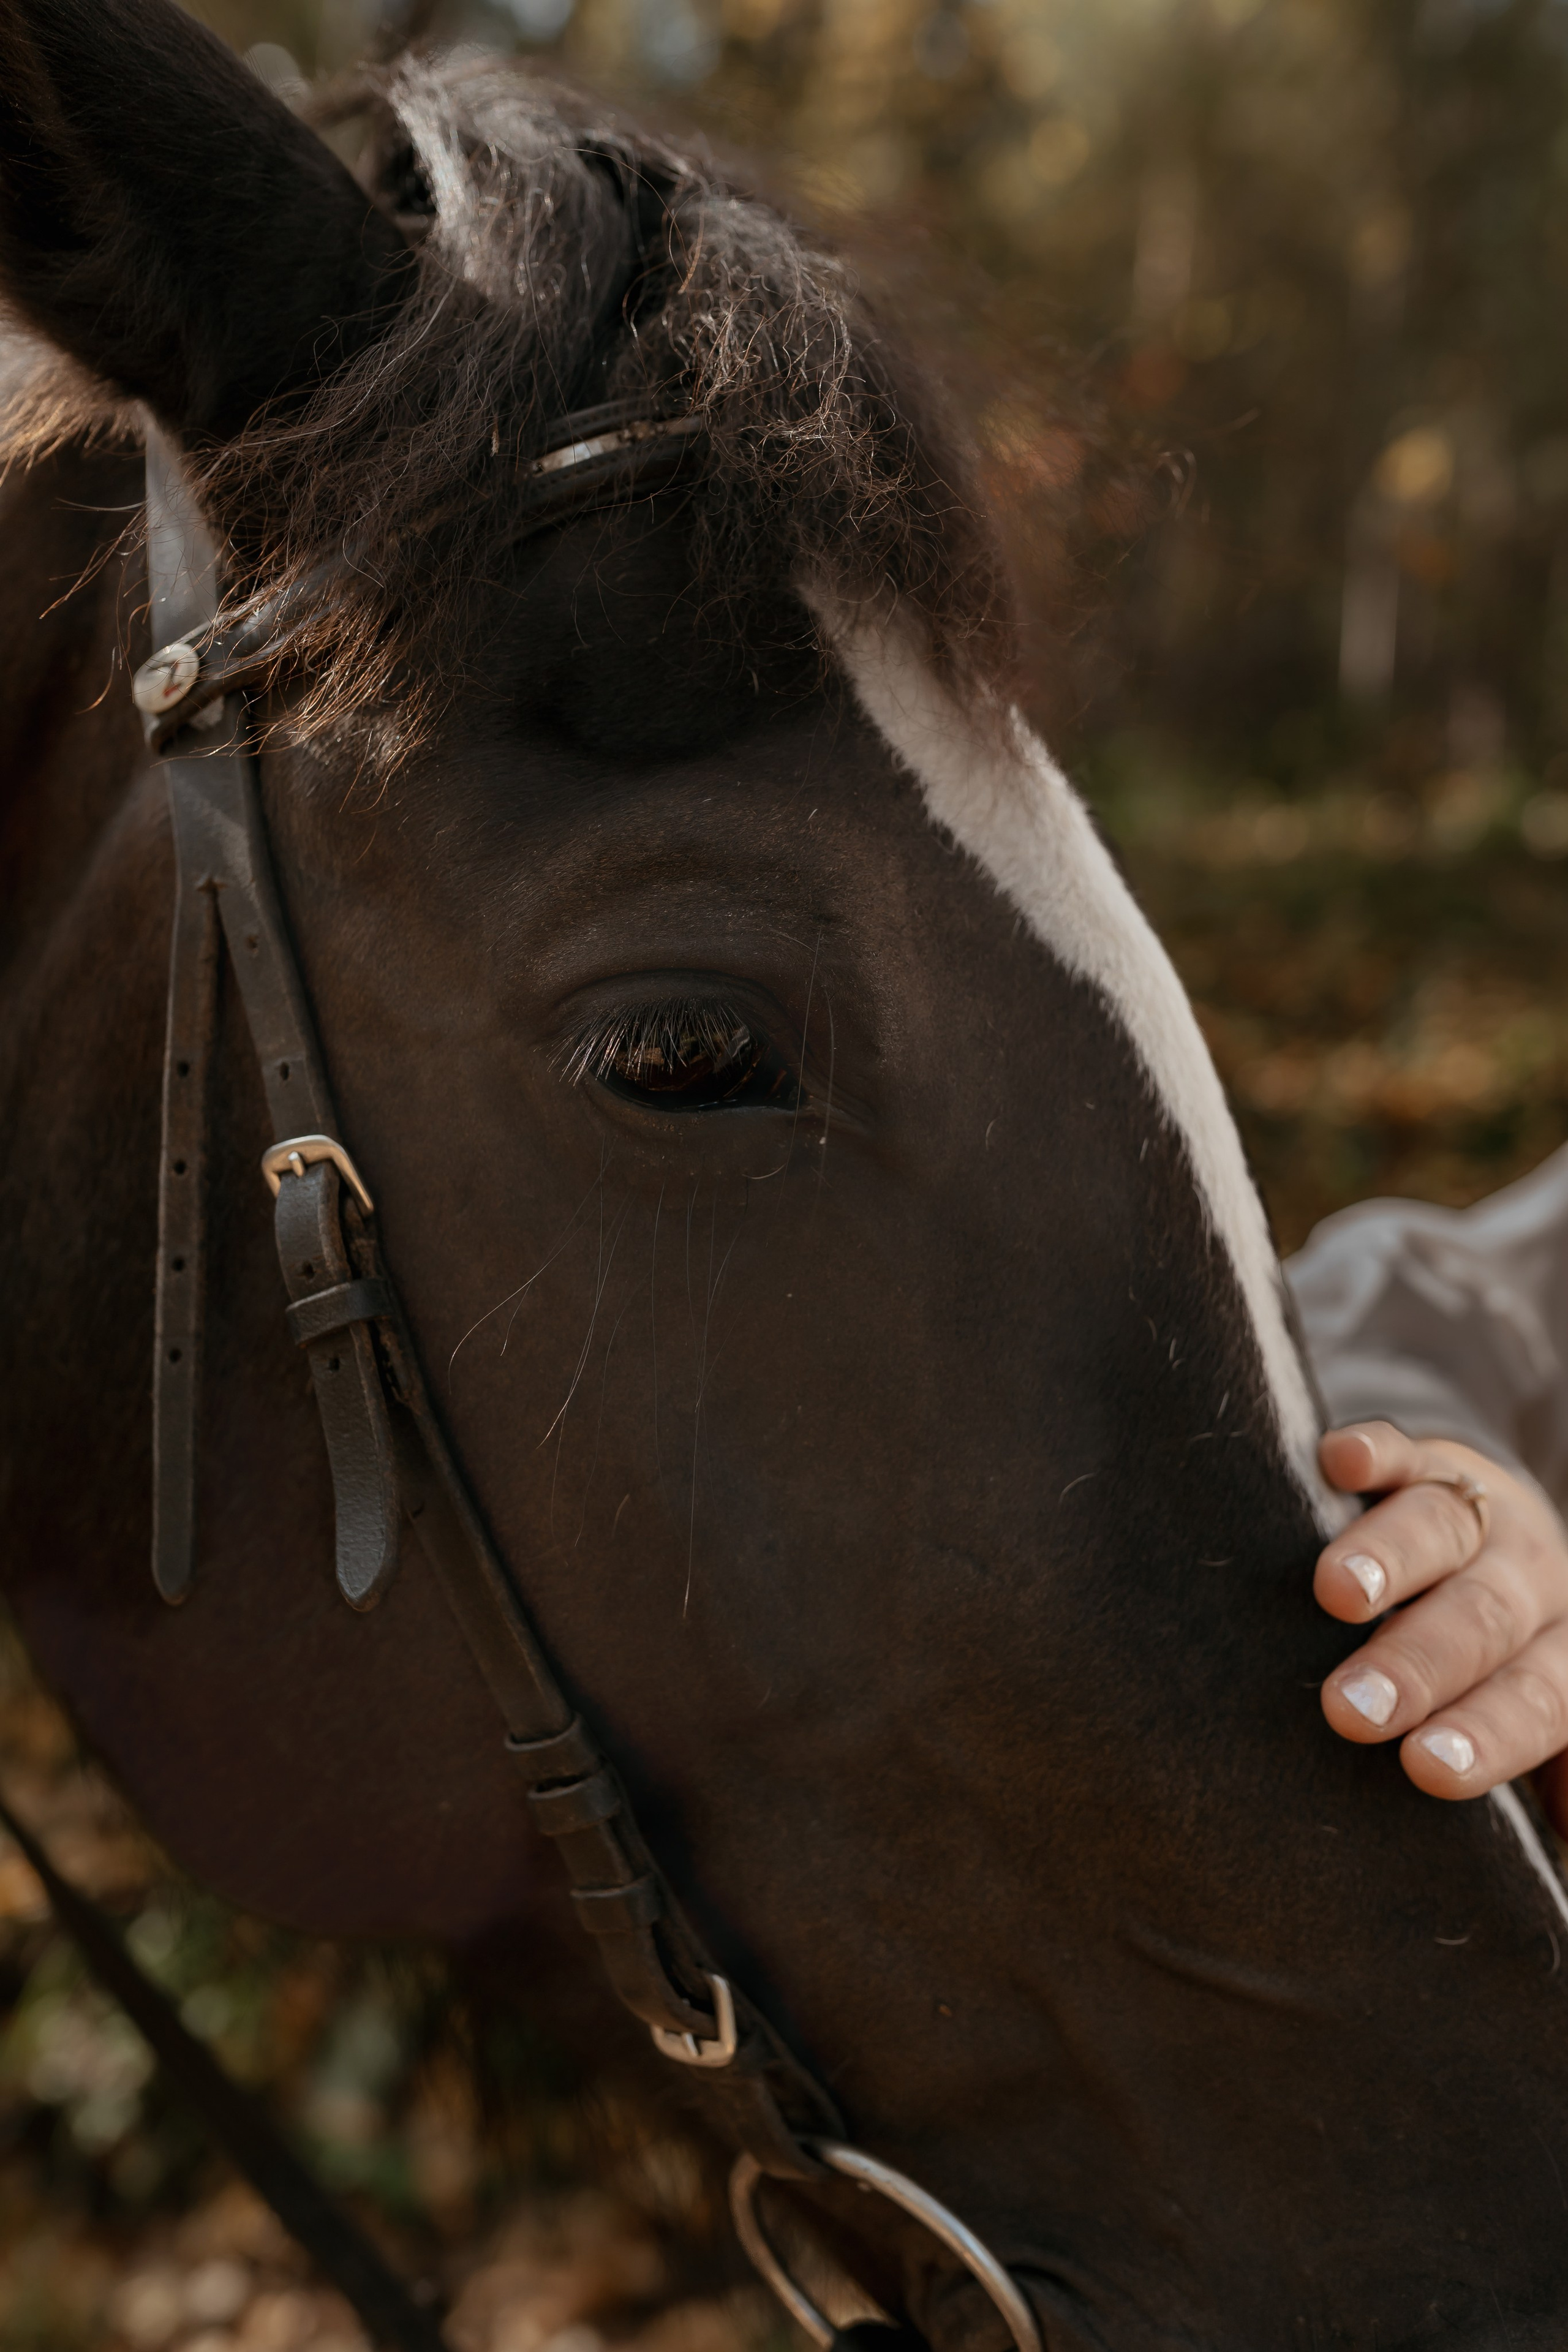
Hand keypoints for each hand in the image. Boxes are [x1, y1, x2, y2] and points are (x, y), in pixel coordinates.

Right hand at [1315, 1422, 1567, 1835]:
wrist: (1505, 1548)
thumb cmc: (1499, 1680)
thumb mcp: (1535, 1731)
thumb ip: (1556, 1799)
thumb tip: (1556, 1919)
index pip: (1540, 1698)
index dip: (1487, 1733)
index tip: (1425, 1769)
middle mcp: (1534, 1582)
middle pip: (1485, 1620)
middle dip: (1419, 1664)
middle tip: (1353, 1709)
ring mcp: (1482, 1513)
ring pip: (1445, 1529)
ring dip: (1391, 1560)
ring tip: (1336, 1593)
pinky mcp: (1429, 1460)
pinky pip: (1405, 1450)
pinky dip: (1376, 1452)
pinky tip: (1341, 1462)